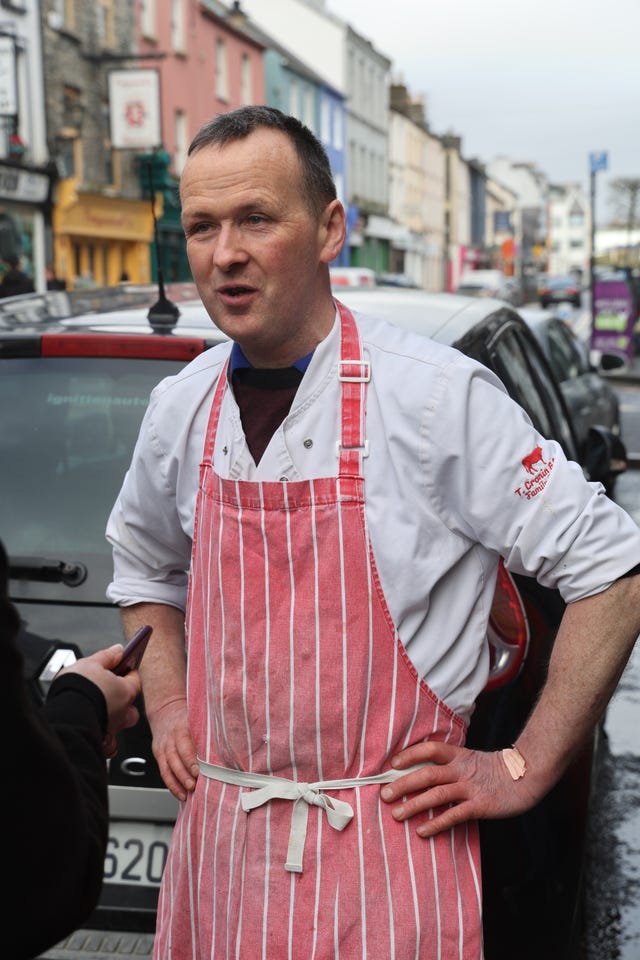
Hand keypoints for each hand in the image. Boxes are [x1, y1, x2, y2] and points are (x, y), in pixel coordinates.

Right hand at [57, 644, 141, 754]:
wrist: (64, 716)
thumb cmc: (78, 690)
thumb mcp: (90, 663)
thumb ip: (106, 656)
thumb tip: (117, 650)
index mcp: (125, 692)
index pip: (135, 679)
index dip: (128, 672)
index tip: (124, 667)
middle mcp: (123, 713)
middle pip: (131, 707)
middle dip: (123, 701)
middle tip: (110, 693)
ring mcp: (113, 729)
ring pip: (119, 725)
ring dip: (113, 719)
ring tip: (99, 711)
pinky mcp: (101, 743)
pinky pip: (107, 743)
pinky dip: (103, 738)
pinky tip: (92, 730)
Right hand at [146, 696, 198, 801]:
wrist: (165, 711)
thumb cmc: (186, 717)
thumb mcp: (197, 718)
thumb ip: (208, 732)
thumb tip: (227, 747)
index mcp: (183, 726)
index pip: (186, 744)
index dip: (192, 759)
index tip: (201, 770)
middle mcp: (171, 737)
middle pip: (176, 758)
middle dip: (186, 773)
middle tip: (196, 784)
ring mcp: (164, 747)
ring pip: (169, 767)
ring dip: (179, 782)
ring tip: (190, 791)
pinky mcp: (159, 756)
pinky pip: (164, 773)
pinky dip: (172, 786)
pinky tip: (182, 794)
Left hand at [380, 740, 540, 837]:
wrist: (528, 775)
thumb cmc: (496, 770)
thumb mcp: (472, 759)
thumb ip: (452, 764)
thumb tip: (425, 771)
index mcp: (459, 755)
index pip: (430, 749)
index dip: (410, 754)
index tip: (392, 764)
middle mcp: (462, 769)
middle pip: (427, 773)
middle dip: (403, 784)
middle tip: (384, 795)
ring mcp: (471, 787)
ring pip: (436, 794)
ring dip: (414, 805)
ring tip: (396, 815)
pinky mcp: (480, 805)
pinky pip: (454, 815)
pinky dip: (436, 823)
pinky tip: (422, 831)